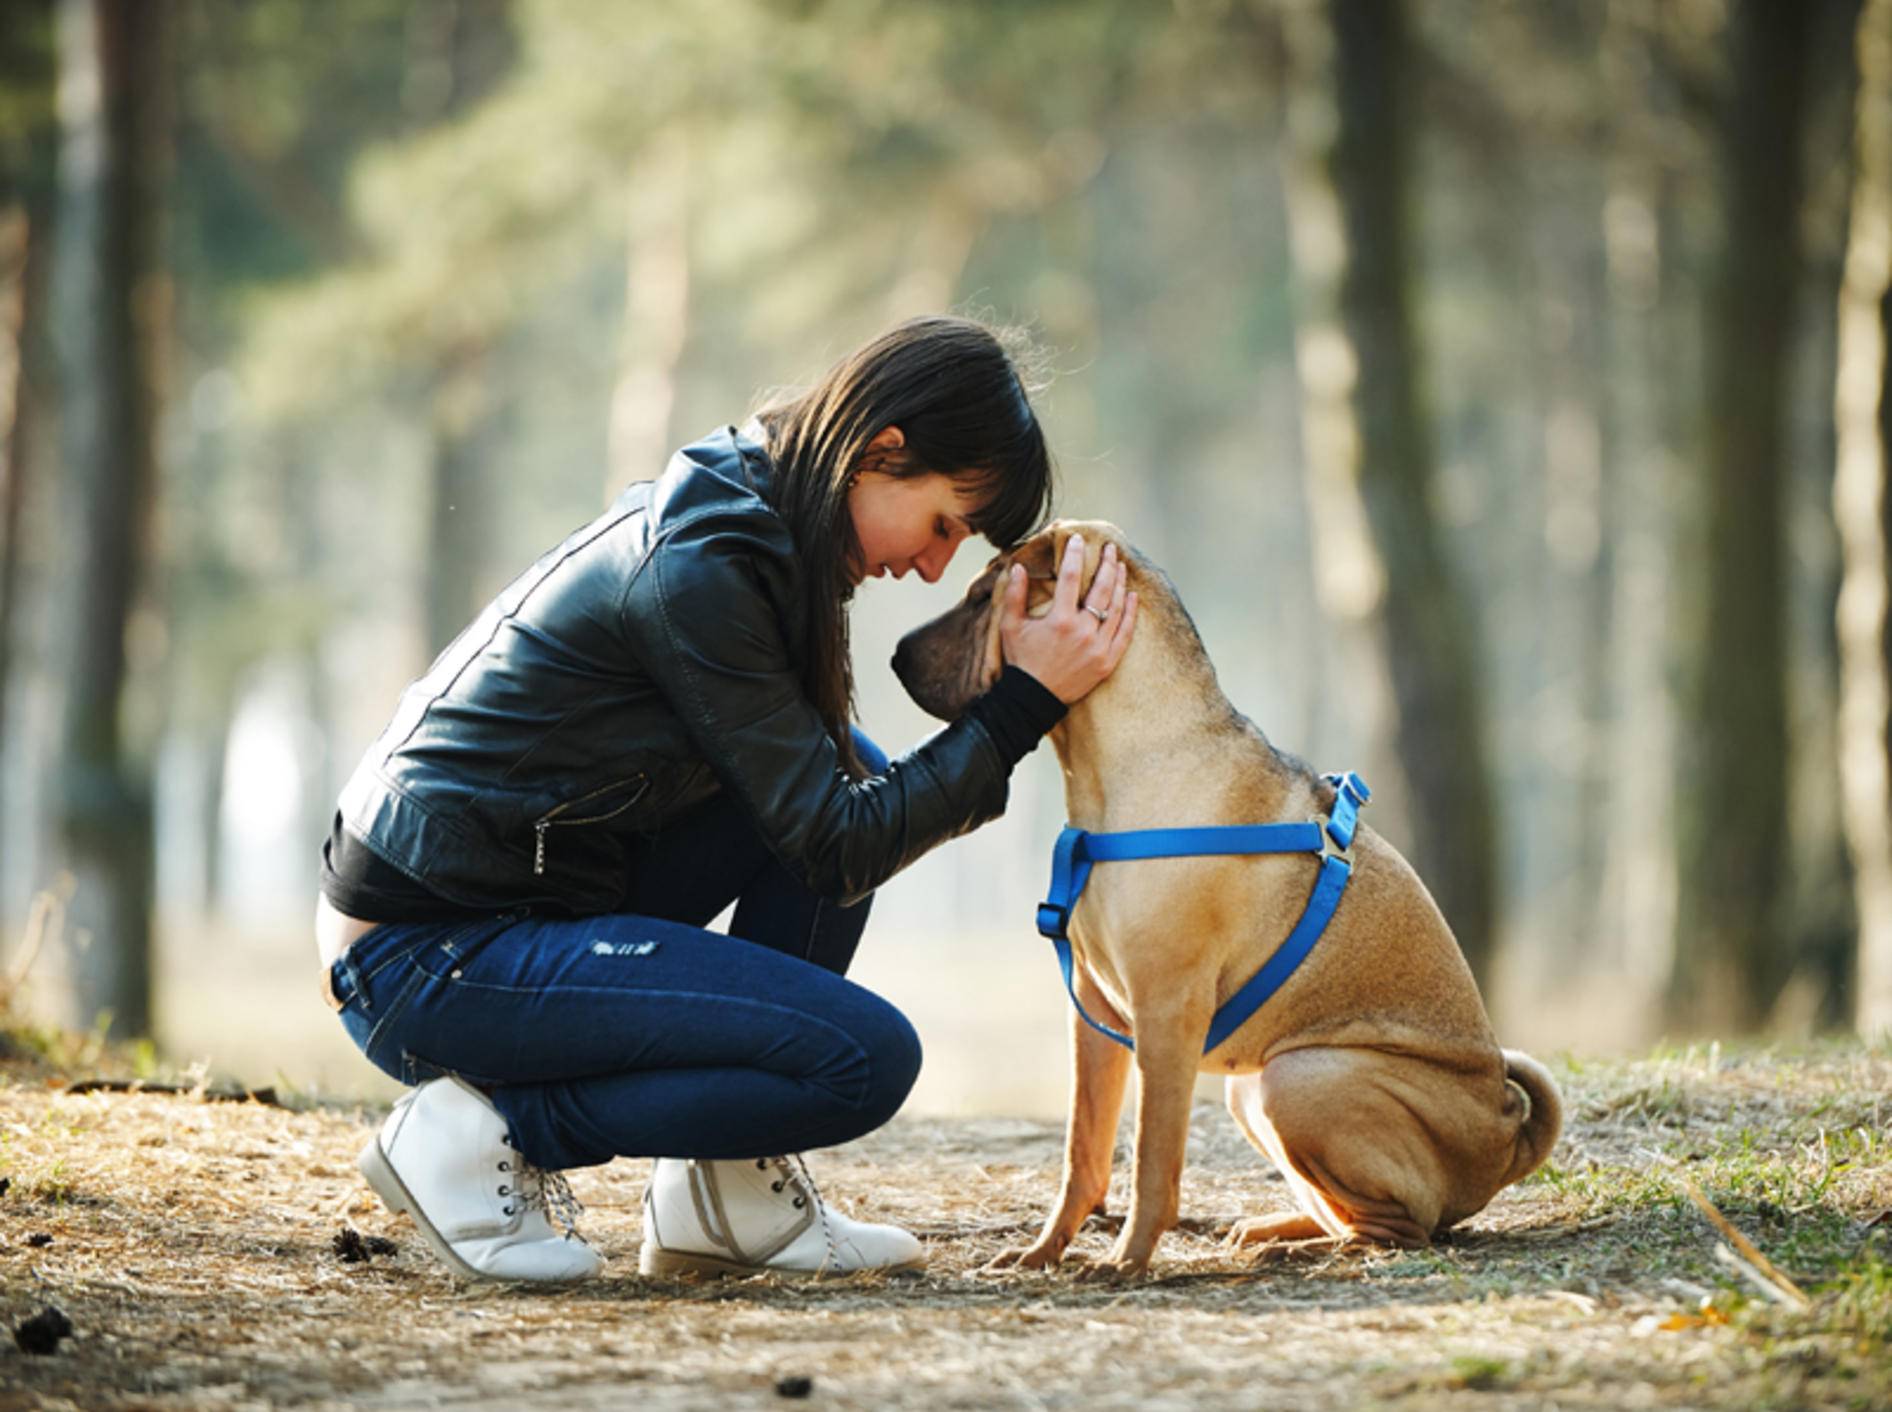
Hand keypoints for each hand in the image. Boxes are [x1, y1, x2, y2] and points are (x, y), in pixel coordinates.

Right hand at [999, 534, 1138, 703]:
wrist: (1034, 698)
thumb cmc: (1022, 660)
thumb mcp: (1011, 627)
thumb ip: (1014, 595)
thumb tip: (1018, 566)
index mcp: (1059, 620)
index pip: (1070, 578)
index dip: (1075, 555)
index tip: (1078, 539)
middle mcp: (1082, 631)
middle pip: (1101, 589)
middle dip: (1107, 564)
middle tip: (1110, 548)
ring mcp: (1098, 647)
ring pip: (1115, 608)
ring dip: (1120, 583)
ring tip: (1121, 566)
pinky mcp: (1107, 662)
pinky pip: (1124, 633)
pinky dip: (1129, 613)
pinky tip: (1131, 596)